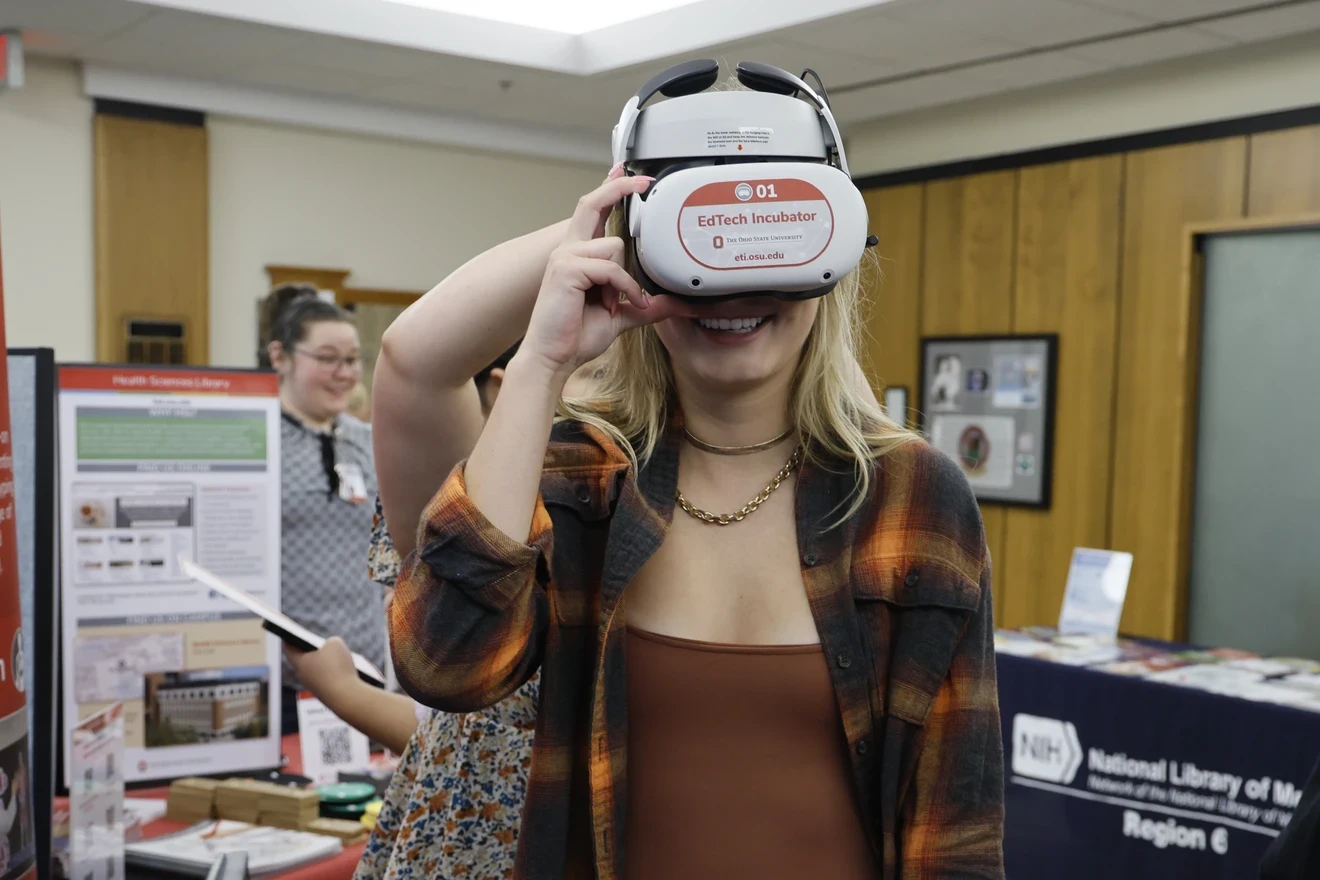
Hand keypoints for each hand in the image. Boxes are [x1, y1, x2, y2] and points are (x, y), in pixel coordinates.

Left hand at [283, 637, 359, 703]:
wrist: (347, 698)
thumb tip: (331, 649)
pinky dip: (333, 672)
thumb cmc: (338, 668)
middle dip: (309, 649)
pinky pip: (327, 679)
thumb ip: (330, 642)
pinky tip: (344, 667)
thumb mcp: (336, 644)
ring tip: (334, 651)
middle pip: (302, 659)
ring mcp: (314, 687)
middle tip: (313, 638)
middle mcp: (302, 676)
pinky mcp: (326, 695)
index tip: (289, 630)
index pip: (288, 647)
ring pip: (316, 670)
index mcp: (298, 663)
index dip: (289, 637)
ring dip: (323, 662)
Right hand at [520, 166, 690, 377]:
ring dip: (624, 281)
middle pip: (593, 203)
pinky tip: (614, 306)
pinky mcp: (567, 270)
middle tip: (645, 181)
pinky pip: (611, 269)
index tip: (624, 171)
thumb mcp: (621, 316)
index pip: (593, 212)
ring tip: (612, 304)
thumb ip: (647, 306)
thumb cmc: (575, 336)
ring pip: (614, 247)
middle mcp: (569, 250)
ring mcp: (565, 257)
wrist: (554, 358)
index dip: (608, 188)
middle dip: (618, 187)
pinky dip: (622, 290)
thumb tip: (674, 304)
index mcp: (578, 256)